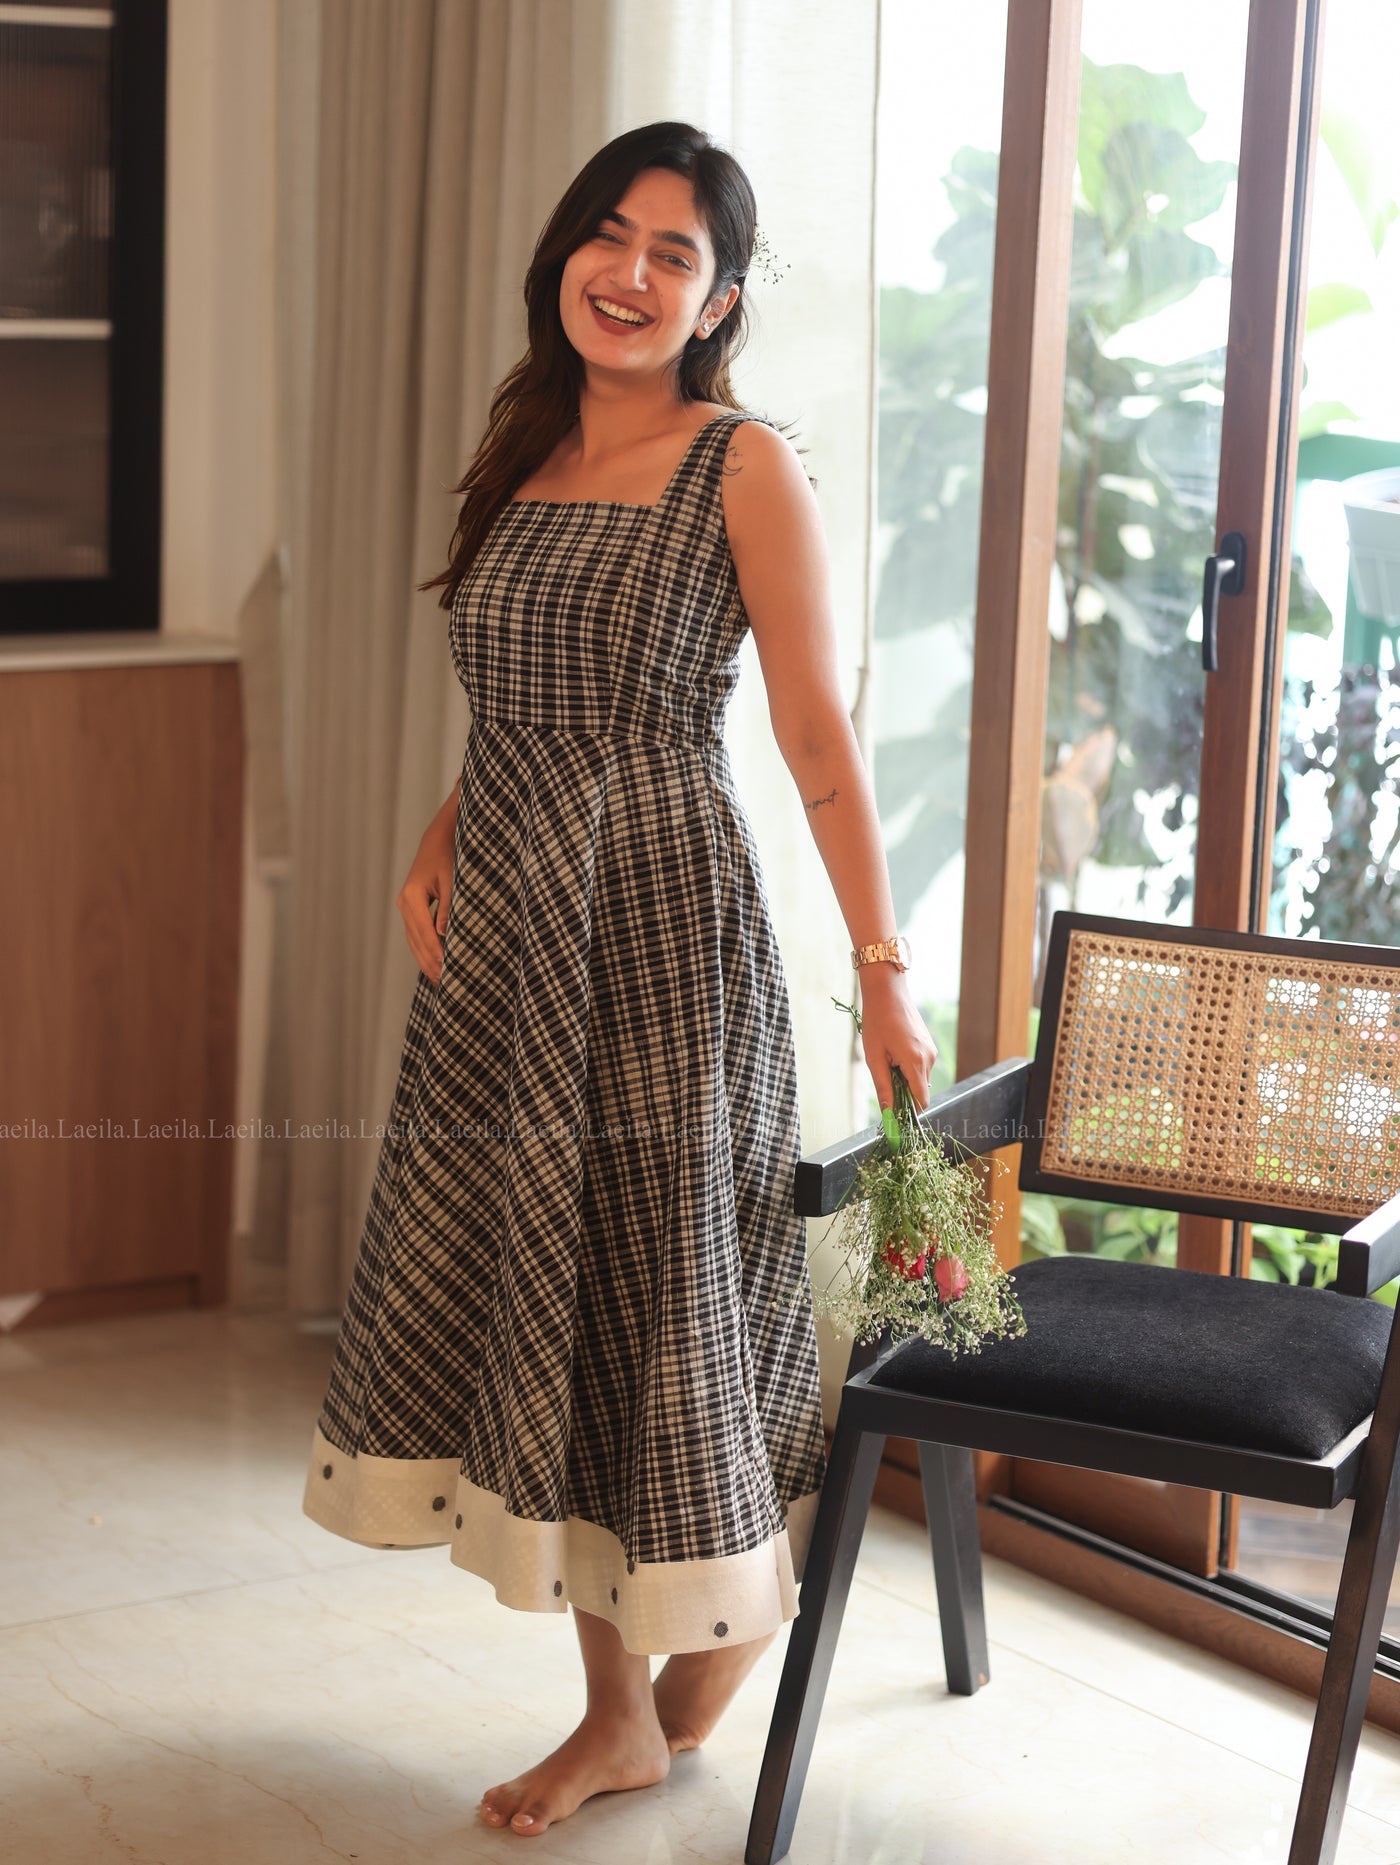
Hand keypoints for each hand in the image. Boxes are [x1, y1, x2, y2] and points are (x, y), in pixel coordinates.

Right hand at [397, 801, 456, 985]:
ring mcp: (405, 907)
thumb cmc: (448, 857)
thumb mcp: (453, 880)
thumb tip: (445, 934)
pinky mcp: (410, 909)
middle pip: (416, 941)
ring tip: (438, 981)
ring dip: (425, 961)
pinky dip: (423, 950)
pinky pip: (415, 935)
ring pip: (413, 941)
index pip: (424, 932)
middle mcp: (404, 904)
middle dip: (430, 963)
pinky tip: (433, 964)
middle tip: (444, 984)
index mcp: (412, 896)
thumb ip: (449, 908)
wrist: (437, 840)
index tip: (447, 970)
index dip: (435, 953)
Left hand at [857, 966, 937, 1117]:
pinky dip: (909, 1069)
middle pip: (920, 1092)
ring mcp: (931, 1051)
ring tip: (886, 1062)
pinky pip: (921, 1067)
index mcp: (916, 1062)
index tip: (893, 1115)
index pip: (921, 1101)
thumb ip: (884, 1088)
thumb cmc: (877, 1022)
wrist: (888, 992)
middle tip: (883, 1083)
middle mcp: (929, 1059)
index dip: (908, 1112)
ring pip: (921, 1080)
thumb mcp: (875, 1058)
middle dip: (904, 1095)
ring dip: (905, 1080)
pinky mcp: (929, 1046)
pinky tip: (894, 1055)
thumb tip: (888, 1114)